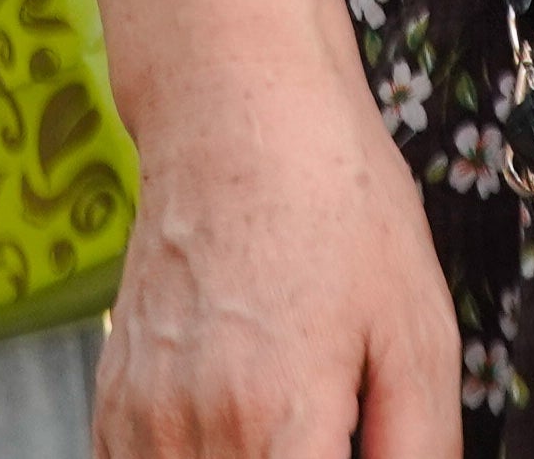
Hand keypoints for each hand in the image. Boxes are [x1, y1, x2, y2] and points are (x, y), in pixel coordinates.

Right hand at [96, 56, 459, 458]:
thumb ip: (419, 452)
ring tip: (291, 423)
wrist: (235, 110)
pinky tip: (237, 436)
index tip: (353, 446)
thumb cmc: (332, 202)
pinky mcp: (114, 398)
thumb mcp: (418, 334)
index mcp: (279, 423)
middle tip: (335, 426)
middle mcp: (196, 430)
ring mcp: (144, 416)